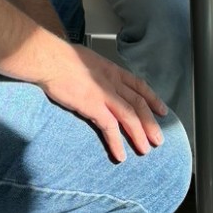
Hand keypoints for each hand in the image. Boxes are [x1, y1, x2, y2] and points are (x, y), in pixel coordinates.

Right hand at [36, 43, 167, 162]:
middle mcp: (113, 82)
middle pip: (139, 104)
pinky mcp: (93, 106)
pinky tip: (120, 155)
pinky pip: (110, 128)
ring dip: (139, 135)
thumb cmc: (61, 57)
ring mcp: (105, 94)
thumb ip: (96, 71)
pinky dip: (116, 143)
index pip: (139, 86)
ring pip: (130, 117)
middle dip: (150, 123)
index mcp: (112, 70)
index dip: (153, 99)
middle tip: (158, 139)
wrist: (50, 59)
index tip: (162, 111)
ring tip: (145, 150)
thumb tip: (94, 77)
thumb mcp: (88, 59)